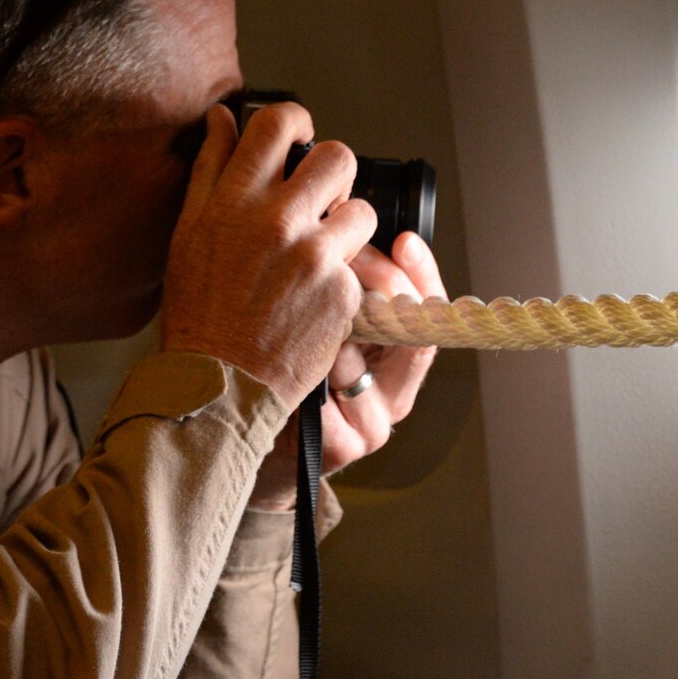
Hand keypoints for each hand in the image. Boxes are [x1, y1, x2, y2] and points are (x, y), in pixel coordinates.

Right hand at [158, 102, 377, 411]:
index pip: (279, 124)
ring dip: (347, 229)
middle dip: (335, 176)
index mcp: (234, 199)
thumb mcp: (189, 232)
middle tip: (320, 200)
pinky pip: (359, 267)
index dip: (297, 122)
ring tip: (319, 255)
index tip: (299, 139)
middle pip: (339, 158)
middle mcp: (276, 219)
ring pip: (361, 211)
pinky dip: (343, 279)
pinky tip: (314, 298)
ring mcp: (313, 256)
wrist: (219, 382)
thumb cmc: (199, 310)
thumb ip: (210, 169)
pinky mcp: (341, 292)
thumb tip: (223, 118)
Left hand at [247, 230, 446, 509]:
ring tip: (285, 330)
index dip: (421, 274)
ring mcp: (374, 426)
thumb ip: (345, 289)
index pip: (429, 312)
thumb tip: (347, 229)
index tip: (404, 242)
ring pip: (355, 360)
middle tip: (333, 266)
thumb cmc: (286, 374)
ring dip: (319, 338)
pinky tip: (277, 376)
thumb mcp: (322, 326)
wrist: (248, 441)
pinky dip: (296, 380)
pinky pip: (323, 398)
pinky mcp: (343, 449)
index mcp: (401, 363)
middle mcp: (396, 396)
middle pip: (405, 334)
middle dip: (366, 293)